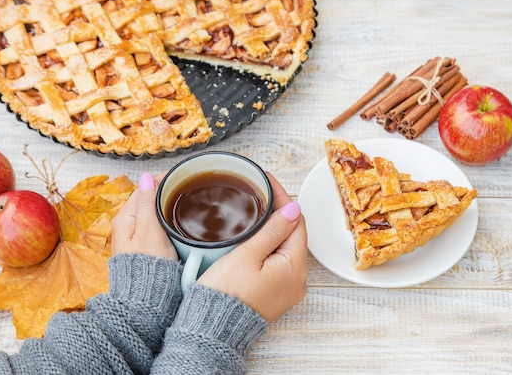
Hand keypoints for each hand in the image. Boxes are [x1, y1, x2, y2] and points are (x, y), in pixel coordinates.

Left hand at [111, 172, 177, 260]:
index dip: (160, 180)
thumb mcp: (150, 229)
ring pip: (149, 212)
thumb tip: (145, 178)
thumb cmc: (148, 266)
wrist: (146, 296)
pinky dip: (163, 217)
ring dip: (163, 204)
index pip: (143, 189)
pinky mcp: (142, 247)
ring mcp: (133, 237)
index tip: (177, 176)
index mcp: (125, 218)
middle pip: (145, 199)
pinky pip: (152, 224)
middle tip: (183, 185)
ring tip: (181, 199)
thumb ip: (147, 203)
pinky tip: (174, 219)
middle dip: (162, 191)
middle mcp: (126, 226)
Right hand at [198, 173, 306, 321]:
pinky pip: (279, 263)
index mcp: (294, 267)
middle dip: (279, 212)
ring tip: (257, 209)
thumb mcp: (248, 254)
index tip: (266, 181)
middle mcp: (298, 280)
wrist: (213, 330)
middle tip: (260, 192)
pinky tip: (257, 237)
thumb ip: (272, 230)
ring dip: (274, 229)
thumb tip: (293, 209)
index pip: (296, 221)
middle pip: (293, 234)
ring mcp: (288, 289)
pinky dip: (271, 247)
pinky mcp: (276, 295)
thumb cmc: (226, 293)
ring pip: (286, 248)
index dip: (282, 198)